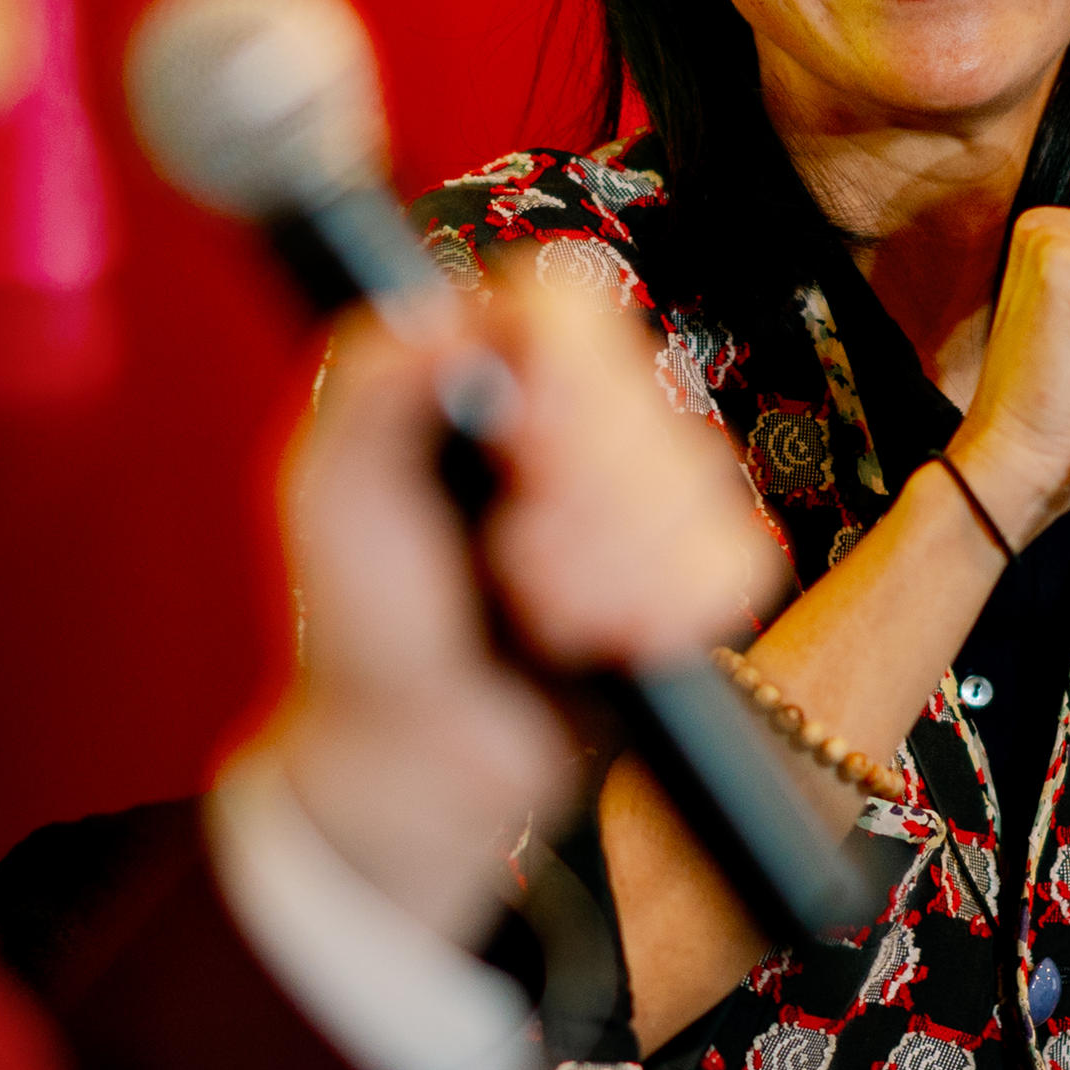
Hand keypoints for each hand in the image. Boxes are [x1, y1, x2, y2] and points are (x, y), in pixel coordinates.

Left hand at [254, 272, 779, 939]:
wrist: (424, 765)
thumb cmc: (362, 629)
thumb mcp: (333, 496)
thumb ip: (375, 385)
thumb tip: (444, 307)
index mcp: (481, 374)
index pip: (567, 304)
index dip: (564, 372)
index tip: (520, 442)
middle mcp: (567, 417)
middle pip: (639, 390)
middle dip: (578, 497)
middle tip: (511, 563)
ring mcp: (637, 493)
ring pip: (695, 475)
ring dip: (609, 568)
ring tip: (542, 617)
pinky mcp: (687, 569)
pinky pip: (736, 553)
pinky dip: (666, 610)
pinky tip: (603, 641)